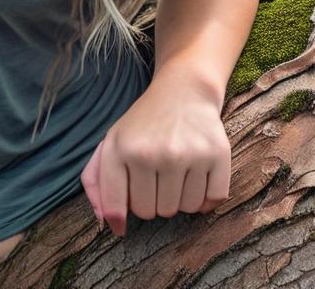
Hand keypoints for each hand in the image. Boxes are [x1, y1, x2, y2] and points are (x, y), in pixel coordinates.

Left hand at [80, 74, 230, 236]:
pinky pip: (213, 201)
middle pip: (153, 213)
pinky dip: (206, 198)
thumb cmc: (144, 123)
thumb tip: (109, 223)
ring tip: (177, 172)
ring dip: (180, 198)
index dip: (120, 215)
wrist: (184, 90)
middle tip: (157, 175)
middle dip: (153, 199)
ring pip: (184, 209)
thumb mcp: (112, 141)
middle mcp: (156, 153)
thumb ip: (96, 181)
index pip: (119, 208)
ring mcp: (189, 154)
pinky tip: (198, 176)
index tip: (124, 215)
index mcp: (124, 150)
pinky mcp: (218, 153)